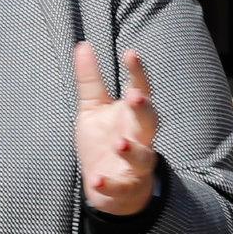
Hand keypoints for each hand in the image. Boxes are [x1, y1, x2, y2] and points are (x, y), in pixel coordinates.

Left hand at [71, 44, 158, 215]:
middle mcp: (139, 138)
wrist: (111, 189)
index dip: (138, 73)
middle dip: (144, 109)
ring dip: (132, 150)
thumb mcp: (93, 109)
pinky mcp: (125, 188)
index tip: (130, 53)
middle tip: (134, 96)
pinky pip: (120, 187)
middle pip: (150, 122)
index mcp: (131, 116)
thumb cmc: (105, 142)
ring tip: (118, 144)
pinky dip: (109, 185)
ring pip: (143, 157)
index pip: (141, 90)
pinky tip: (96, 179)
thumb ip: (91, 80)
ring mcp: (135, 165)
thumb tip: (82, 44)